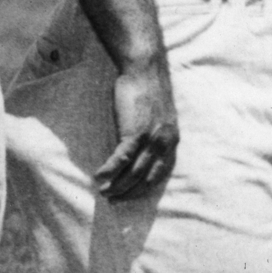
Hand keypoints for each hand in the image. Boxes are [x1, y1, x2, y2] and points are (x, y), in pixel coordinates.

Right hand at [98, 55, 178, 202]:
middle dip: (129, 192)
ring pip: (134, 171)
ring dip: (117, 186)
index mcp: (171, 141)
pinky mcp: (136, 132)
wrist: (145, 71)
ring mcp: (151, 139)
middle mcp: (165, 143)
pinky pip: (122, 158)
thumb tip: (138, 151)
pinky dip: (110, 171)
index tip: (130, 197)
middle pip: (146, 177)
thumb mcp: (157, 118)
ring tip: (103, 193)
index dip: (143, 188)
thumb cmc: (148, 92)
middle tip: (113, 201)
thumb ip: (152, 135)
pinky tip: (99, 178)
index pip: (159, 174)